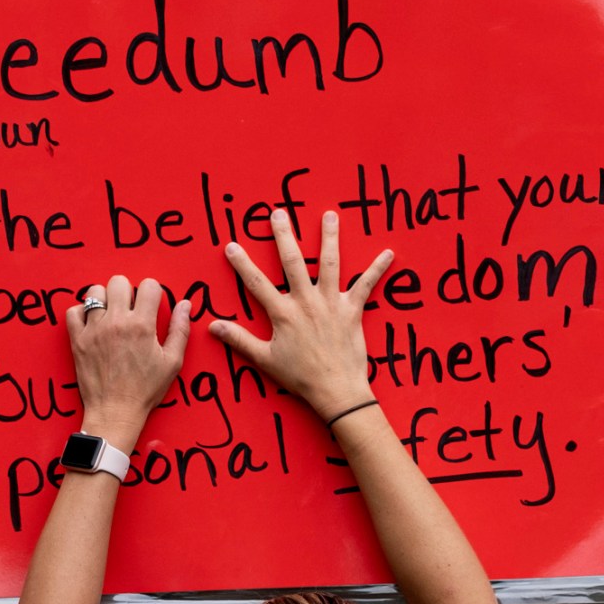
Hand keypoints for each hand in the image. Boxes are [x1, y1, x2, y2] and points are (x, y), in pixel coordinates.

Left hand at [64, 275, 193, 442]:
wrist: (115, 412)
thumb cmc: (146, 390)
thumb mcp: (172, 362)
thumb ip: (180, 330)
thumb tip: (185, 303)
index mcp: (142, 325)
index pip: (149, 285)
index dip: (153, 292)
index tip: (151, 304)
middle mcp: (116, 322)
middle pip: (119, 281)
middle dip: (127, 291)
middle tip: (130, 309)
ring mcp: (94, 330)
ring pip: (94, 292)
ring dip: (104, 299)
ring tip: (110, 314)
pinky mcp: (77, 340)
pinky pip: (73, 311)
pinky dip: (81, 313)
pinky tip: (92, 323)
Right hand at [210, 208, 393, 419]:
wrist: (335, 391)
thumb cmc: (300, 377)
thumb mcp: (265, 360)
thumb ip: (239, 340)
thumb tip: (213, 326)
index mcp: (283, 314)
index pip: (257, 283)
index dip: (243, 264)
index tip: (231, 245)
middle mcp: (306, 302)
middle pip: (292, 262)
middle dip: (284, 235)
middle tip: (278, 213)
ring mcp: (331, 304)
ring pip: (329, 264)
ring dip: (329, 238)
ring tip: (329, 215)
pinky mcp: (352, 311)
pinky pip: (367, 285)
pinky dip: (378, 269)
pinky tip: (390, 254)